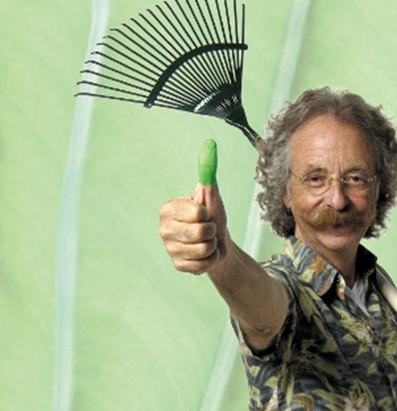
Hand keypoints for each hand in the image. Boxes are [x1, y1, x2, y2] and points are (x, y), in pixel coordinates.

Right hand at [159, 140, 227, 273]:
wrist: (218, 242)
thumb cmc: (213, 215)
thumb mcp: (211, 194)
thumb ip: (208, 171)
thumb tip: (209, 144)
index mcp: (169, 209)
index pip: (196, 212)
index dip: (207, 213)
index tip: (205, 213)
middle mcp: (164, 228)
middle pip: (200, 232)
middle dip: (211, 230)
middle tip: (208, 228)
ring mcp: (170, 249)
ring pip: (203, 248)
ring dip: (212, 245)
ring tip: (207, 241)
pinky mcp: (178, 265)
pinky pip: (203, 264)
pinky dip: (210, 259)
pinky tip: (205, 254)